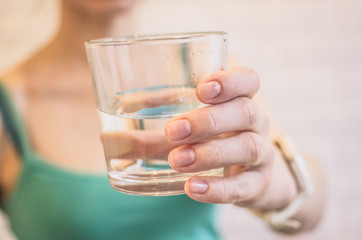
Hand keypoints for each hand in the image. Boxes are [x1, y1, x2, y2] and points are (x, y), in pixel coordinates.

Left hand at [165, 67, 297, 209]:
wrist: (250, 175)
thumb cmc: (213, 141)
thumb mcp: (187, 130)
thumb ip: (152, 132)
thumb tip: (108, 140)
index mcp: (240, 99)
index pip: (248, 80)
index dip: (230, 81)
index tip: (202, 89)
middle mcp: (256, 122)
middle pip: (245, 112)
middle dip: (208, 120)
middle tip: (173, 131)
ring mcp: (261, 153)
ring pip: (247, 147)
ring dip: (209, 153)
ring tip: (176, 160)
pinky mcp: (257, 183)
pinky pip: (244, 186)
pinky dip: (218, 188)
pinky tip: (193, 188)